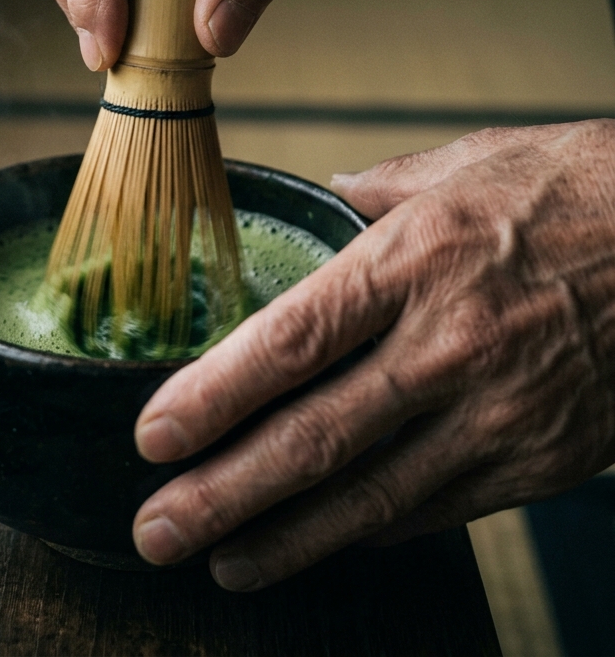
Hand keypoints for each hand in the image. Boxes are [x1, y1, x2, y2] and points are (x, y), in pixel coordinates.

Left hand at [131, 121, 614, 589]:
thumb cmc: (581, 187)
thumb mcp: (470, 161)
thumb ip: (382, 187)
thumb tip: (326, 195)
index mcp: (419, 256)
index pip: (292, 339)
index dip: (214, 396)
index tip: (153, 434)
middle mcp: (452, 340)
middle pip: (315, 436)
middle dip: (224, 494)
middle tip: (156, 531)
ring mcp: (502, 409)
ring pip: (374, 496)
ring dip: (288, 540)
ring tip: (222, 564)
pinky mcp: (544, 457)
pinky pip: (440, 507)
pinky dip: (373, 530)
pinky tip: (324, 542)